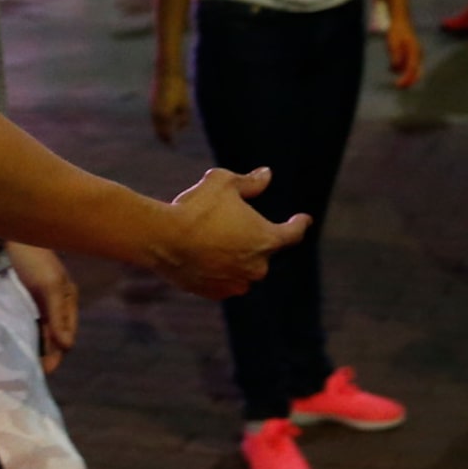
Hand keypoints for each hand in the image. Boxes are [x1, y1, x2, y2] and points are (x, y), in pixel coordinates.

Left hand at [7, 242, 78, 372]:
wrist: (14, 234)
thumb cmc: (35, 258)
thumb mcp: (48, 286)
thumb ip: (58, 315)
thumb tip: (67, 347)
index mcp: (69, 300)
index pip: (67, 335)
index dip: (57, 354)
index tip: (44, 370)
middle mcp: (58, 303)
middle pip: (56, 335)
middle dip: (48, 353)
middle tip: (33, 372)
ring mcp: (42, 300)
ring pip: (43, 330)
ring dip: (37, 345)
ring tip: (25, 362)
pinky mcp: (27, 298)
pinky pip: (31, 321)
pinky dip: (28, 334)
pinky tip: (18, 342)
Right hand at [151, 69, 191, 144]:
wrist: (166, 74)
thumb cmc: (179, 89)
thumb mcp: (185, 105)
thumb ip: (184, 119)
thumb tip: (180, 128)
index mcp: (165, 115)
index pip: (166, 133)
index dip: (170, 141)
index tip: (174, 146)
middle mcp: (156, 113)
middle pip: (159, 131)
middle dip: (164, 138)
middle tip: (170, 144)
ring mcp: (152, 108)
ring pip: (156, 124)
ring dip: (161, 129)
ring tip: (167, 134)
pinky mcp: (152, 103)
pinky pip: (155, 117)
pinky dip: (159, 122)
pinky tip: (164, 122)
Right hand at [154, 166, 310, 298]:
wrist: (163, 238)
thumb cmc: (196, 207)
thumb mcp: (224, 183)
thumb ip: (250, 182)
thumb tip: (266, 175)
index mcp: (266, 239)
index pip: (293, 233)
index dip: (299, 224)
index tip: (304, 219)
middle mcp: (257, 267)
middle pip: (265, 251)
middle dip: (255, 237)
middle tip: (234, 221)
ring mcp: (236, 283)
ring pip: (244, 269)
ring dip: (237, 257)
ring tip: (214, 239)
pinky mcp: (215, 293)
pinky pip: (225, 281)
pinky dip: (220, 270)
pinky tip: (204, 256)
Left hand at [384, 16, 423, 87]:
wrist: (400, 22)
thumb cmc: (396, 31)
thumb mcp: (392, 42)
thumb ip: (395, 54)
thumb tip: (396, 67)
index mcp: (414, 51)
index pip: (412, 69)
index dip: (406, 79)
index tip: (398, 85)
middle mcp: (418, 54)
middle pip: (416, 73)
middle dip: (408, 81)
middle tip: (398, 86)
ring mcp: (416, 55)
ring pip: (409, 70)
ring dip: (400, 72)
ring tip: (390, 67)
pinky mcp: (412, 55)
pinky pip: (406, 66)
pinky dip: (399, 68)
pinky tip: (391, 67)